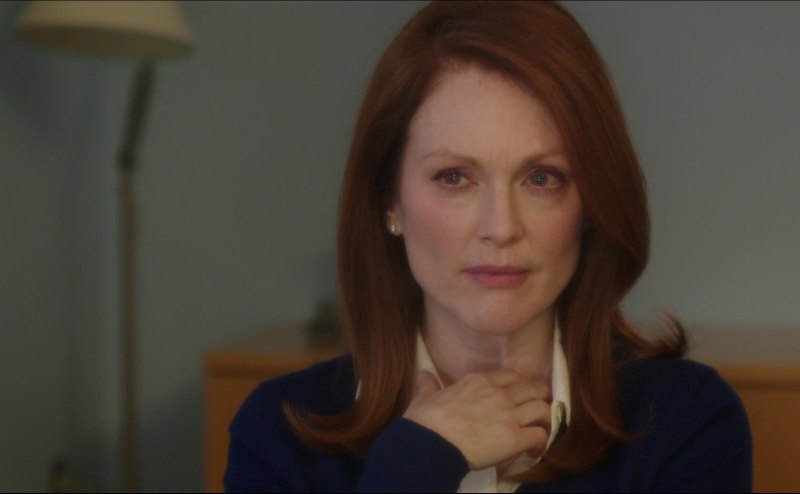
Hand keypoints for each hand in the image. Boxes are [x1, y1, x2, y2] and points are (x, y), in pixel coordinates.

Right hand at [402, 369, 550, 470]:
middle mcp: (498, 393)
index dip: (519, 384)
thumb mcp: (424, 397)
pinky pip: (539, 435)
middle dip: (539, 397)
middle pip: (533, 388)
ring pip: (542, 409)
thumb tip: (423, 375)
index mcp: (478, 381)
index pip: (511, 376)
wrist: (430, 445)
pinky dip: (540, 442)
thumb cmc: (425, 422)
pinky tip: (533, 449)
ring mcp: (509, 415)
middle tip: (536, 408)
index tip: (518, 394)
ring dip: (542, 419)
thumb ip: (428, 385)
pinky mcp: (515, 438)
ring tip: (538, 428)